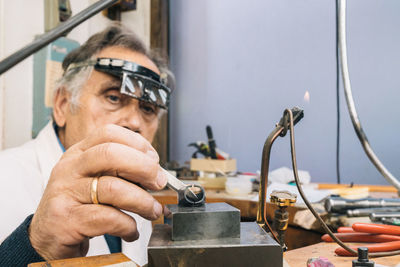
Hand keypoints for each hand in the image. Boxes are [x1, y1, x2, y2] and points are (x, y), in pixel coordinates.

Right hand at [28, 124, 166, 259]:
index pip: (109, 133)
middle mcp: (70, 168)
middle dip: (144, 167)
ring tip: (152, 211)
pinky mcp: (67, 220)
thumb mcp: (93, 179)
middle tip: (159, 183)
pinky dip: (128, 226)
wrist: (47, 236)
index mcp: (78, 153)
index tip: (154, 161)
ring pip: (113, 188)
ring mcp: (66, 193)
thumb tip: (157, 174)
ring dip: (143, 202)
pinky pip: (107, 218)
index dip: (138, 144)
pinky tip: (131, 231)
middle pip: (111, 154)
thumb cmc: (77, 204)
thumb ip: (120, 171)